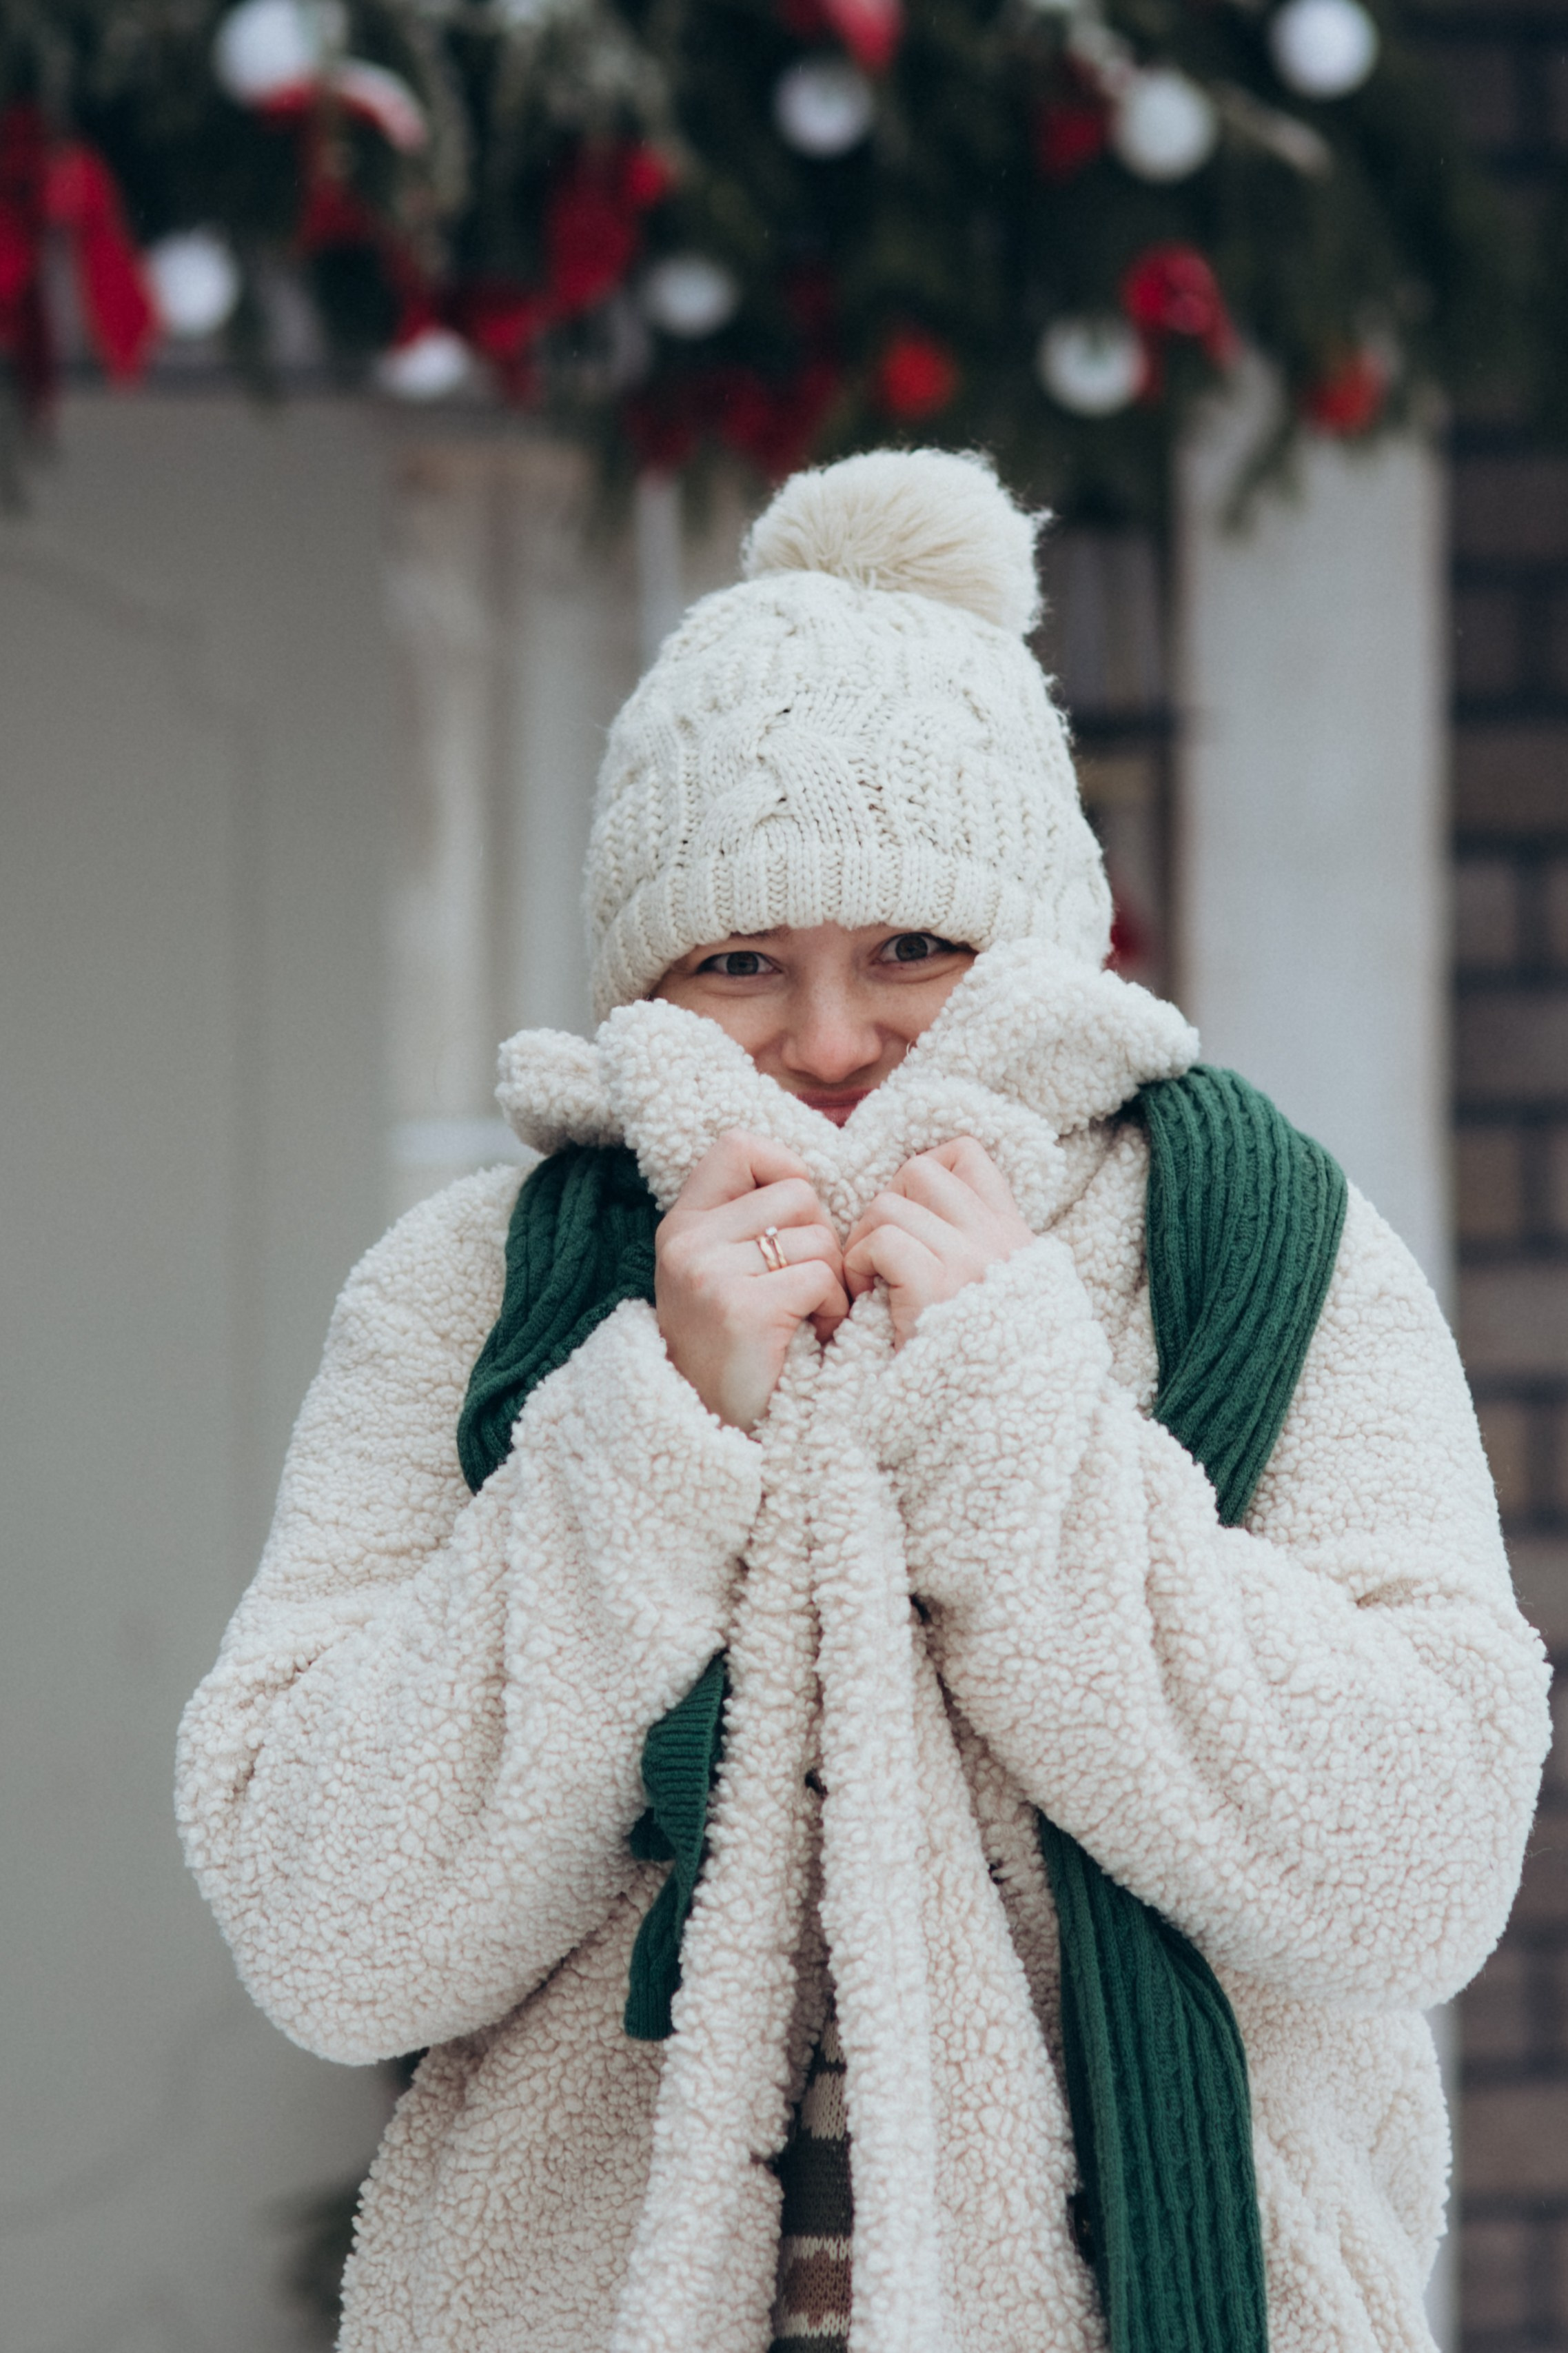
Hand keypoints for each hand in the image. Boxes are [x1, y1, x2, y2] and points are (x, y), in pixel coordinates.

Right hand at [656, 1131, 849, 1430]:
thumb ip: (750, 1221)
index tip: (793, 1219)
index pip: (738, 1145)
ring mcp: (710, 1273)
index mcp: (683, 1223)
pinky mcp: (742, 1308)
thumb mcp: (723, 1270)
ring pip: (818, 1237)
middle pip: (796, 1193)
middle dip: (820, 1237)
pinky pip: (821, 1277)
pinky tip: (810, 1335)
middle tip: (803, 1286)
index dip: (783, 1169)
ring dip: (830, 1280)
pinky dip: (831, 1309)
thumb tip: (811, 1176)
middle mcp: (688, 1241)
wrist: (711, 1428)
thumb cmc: (736, 1346)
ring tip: (805, 1316)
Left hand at [842, 1138, 1034, 1349]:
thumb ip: (970, 1252)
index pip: (969, 1154)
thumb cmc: (978, 1370)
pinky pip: (881, 1240)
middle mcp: (998, 1239)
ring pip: (892, 1202)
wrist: (997, 1427)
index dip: (926, 1170)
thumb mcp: (991, 1300)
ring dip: (865, 1238)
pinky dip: (859, 1264)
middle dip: (886, 1203)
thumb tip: (916, 1215)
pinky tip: (863, 1300)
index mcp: (1014, 1237)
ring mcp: (971, 1258)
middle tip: (877, 1253)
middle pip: (921, 1169)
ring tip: (867, 1282)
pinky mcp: (938, 1284)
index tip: (908, 1216)